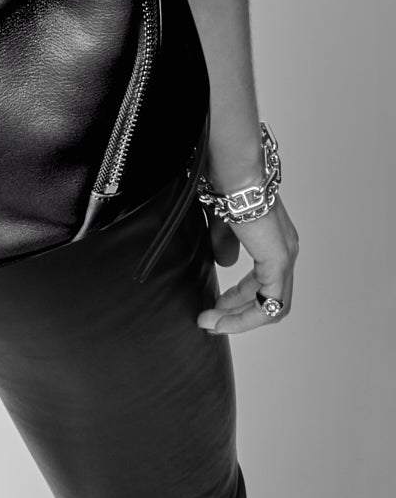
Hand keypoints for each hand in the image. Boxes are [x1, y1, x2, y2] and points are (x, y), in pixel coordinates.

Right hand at [196, 194, 298, 333]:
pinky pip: (269, 305)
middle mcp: (286, 249)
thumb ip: (225, 244)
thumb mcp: (223, 223)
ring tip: (212, 325)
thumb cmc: (227, 187)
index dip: (240, 297)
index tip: (217, 305)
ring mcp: (285, 257)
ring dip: (240, 319)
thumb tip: (224, 264)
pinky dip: (246, 318)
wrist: (235, 173)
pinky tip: (223, 321)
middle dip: (238, 312)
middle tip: (211, 321)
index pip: (264, 280)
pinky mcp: (279, 263)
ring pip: (272, 306)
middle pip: (269, 297)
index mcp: (275, 238)